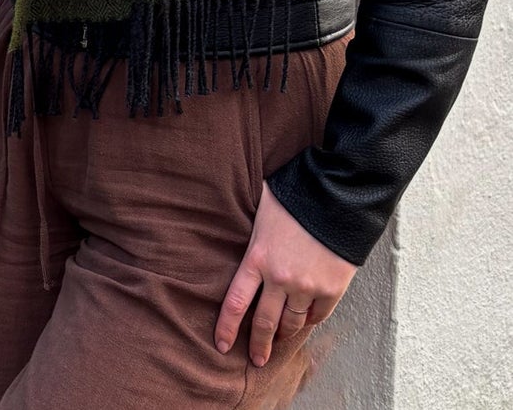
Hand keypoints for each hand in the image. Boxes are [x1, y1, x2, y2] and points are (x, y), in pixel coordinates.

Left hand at [215, 181, 355, 367]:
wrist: (334, 197)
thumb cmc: (293, 197)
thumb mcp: (260, 210)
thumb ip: (251, 230)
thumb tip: (229, 216)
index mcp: (256, 258)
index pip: (236, 302)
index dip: (227, 327)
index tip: (222, 345)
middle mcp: (279, 278)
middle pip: (265, 322)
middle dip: (259, 345)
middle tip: (257, 360)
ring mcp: (306, 287)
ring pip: (292, 323)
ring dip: (285, 334)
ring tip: (281, 339)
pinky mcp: (331, 290)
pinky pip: (317, 316)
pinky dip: (310, 320)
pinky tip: (305, 319)